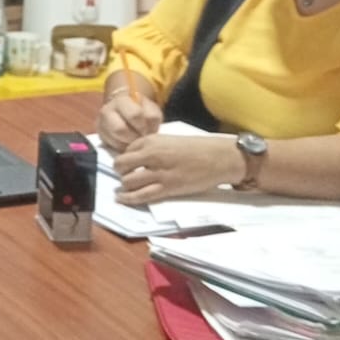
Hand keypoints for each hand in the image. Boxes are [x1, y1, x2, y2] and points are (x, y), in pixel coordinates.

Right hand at [97, 91, 163, 153]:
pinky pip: (112, 145)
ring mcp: (101, 122)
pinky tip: (129, 143)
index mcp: (121, 99)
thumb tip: (148, 132)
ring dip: (129, 143)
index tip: (149, 129)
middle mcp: (107, 109)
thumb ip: (152, 117)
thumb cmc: (139, 108)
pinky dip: (123, 147)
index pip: (134, 115)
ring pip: (115, 139)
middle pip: (120, 129)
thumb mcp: (150, 107)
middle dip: (135, 137)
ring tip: (136, 141)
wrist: (122, 107)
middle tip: (141, 138)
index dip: (145, 126)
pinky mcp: (100, 133)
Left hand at [114, 136, 246, 205]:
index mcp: (152, 140)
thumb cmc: (197, 148)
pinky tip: (122, 199)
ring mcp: (159, 172)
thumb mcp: (169, 139)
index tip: (128, 164)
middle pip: (121, 165)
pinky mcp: (167, 188)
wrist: (219, 157)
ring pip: (128, 181)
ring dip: (125, 186)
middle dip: (121, 171)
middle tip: (126, 175)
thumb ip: (151, 147)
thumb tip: (135, 156)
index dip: (125, 158)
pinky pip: (141, 195)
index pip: (125, 150)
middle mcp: (151, 154)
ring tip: (126, 189)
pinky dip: (128, 199)